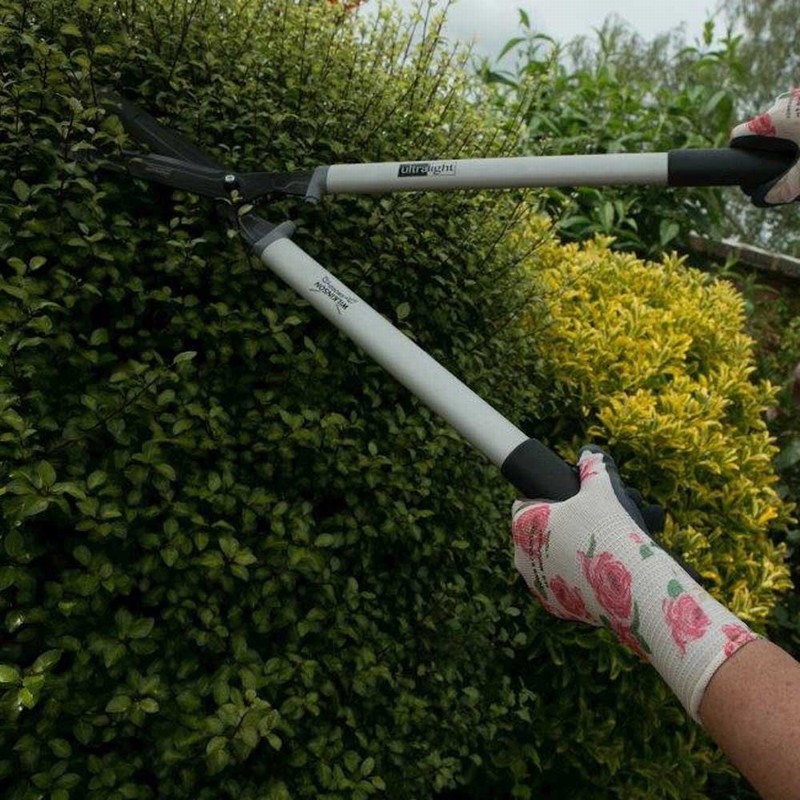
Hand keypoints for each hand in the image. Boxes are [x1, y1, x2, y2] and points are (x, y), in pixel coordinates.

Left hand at [511, 447, 758, 719]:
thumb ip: (593, 466)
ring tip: (598, 544)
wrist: (634, 586)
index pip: (525, 505)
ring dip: (568, 552)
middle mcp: (522, 556)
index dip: (547, 499)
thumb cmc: (612, 530)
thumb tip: (591, 452)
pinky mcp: (556, 607)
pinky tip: (598, 570)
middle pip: (538, 533)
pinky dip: (577, 578)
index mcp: (523, 524)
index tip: (568, 501)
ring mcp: (537, 585)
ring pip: (550, 560)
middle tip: (589, 522)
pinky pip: (563, 585)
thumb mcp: (602, 489)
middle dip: (561, 526)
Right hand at [729, 89, 799, 204]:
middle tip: (790, 168)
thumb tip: (770, 197)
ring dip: (793, 142)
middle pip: (764, 132)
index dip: (740, 154)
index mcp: (773, 121)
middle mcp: (782, 104)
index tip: (751, 168)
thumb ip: (789, 185)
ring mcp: (798, 98)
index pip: (739, 136)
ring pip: (786, 124)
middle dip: (772, 152)